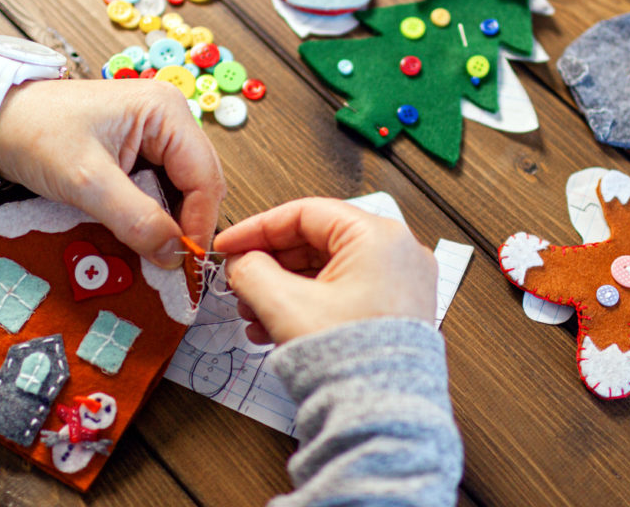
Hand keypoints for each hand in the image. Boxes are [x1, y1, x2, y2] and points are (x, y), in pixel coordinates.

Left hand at [0, 79, 224, 267]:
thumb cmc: (35, 134)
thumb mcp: (86, 181)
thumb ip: (135, 219)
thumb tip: (175, 256)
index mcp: (167, 112)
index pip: (205, 178)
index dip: (199, 224)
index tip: (183, 263)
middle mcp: (170, 118)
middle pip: (201, 184)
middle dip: (188, 224)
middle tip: (170, 262)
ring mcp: (157, 134)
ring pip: (183, 190)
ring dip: (171, 222)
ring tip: (153, 251)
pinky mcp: (141, 149)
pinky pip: (162, 188)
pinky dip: (154, 214)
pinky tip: (139, 233)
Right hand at [214, 198, 436, 343]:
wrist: (384, 416)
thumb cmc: (350, 359)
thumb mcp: (285, 305)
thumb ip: (252, 271)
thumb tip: (241, 262)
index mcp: (378, 236)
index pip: (305, 214)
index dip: (258, 228)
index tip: (229, 244)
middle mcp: (396, 252)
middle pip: (315, 242)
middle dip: (270, 264)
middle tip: (238, 281)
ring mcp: (400, 283)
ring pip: (327, 271)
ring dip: (283, 288)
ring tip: (251, 313)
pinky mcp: (396, 311)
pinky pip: (343, 293)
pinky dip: (308, 304)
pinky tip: (275, 326)